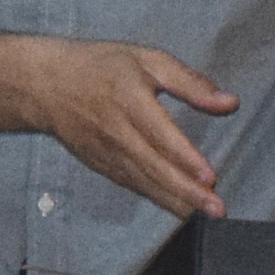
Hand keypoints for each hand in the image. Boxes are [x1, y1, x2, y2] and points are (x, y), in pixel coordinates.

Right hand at [0, 34, 236, 216]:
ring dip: (174, 201)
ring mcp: (106, 152)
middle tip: (215, 208)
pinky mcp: (101, 164)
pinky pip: (131, 184)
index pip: (161, 135)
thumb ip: (189, 82)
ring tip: (202, 215)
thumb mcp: (147, 60)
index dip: (185, 159)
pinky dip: (155, 197)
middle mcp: (117, 132)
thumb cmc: (100, 66)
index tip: (209, 176)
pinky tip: (176, 207)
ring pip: (144, 182)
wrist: (46, 85)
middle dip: (186, 192)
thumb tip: (228, 102)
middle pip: (154, 168)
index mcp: (129, 100)